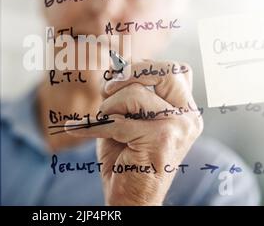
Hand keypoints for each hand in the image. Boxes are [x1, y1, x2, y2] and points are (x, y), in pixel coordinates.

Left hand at [65, 60, 203, 204]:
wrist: (131, 198)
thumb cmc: (127, 156)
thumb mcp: (129, 118)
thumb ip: (128, 92)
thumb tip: (114, 66)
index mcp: (185, 110)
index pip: (175, 70)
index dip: (145, 66)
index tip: (120, 75)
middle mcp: (188, 117)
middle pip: (164, 72)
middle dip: (129, 74)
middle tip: (108, 89)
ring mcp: (178, 127)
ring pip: (135, 94)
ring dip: (108, 107)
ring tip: (103, 123)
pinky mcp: (161, 139)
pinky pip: (116, 122)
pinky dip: (90, 126)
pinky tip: (75, 128)